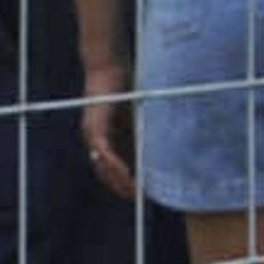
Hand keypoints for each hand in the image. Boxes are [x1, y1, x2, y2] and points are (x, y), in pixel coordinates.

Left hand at [78, 68, 137, 199]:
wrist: (107, 65)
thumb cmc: (125, 85)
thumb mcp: (140, 111)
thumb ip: (148, 126)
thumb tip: (171, 140)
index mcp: (106, 135)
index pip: (113, 165)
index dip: (125, 180)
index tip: (141, 192)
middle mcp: (95, 138)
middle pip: (105, 170)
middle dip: (120, 186)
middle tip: (137, 198)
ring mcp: (92, 133)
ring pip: (102, 164)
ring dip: (117, 180)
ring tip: (133, 192)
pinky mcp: (94, 126)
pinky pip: (103, 151)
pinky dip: (114, 164)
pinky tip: (126, 174)